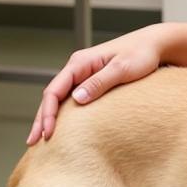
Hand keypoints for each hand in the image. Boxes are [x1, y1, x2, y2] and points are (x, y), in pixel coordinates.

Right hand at [27, 25, 164, 144]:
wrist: (155, 44)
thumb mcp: (122, 69)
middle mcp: (78, 68)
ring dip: (49, 117)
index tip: (47, 133)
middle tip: (32, 142)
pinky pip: (70, 98)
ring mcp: (84, 74)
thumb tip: (77, 99)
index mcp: (80, 62)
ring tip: (40, 139)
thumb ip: (100, 82)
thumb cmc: (141, 54)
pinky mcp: (91, 81)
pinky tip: (60, 127)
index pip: (54, 90)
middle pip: (51, 96)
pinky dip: (62, 113)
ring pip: (59, 98)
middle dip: (41, 119)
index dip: (47, 113)